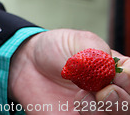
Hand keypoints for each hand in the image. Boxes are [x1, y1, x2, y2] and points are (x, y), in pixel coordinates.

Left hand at [9, 29, 129, 114]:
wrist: (28, 64)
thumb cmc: (56, 48)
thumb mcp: (77, 41)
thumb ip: (96, 52)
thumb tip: (108, 69)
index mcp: (116, 70)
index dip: (129, 79)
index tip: (116, 75)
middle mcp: (111, 93)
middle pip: (129, 105)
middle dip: (120, 100)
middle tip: (101, 91)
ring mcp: (96, 111)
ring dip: (101, 110)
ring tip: (80, 96)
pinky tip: (75, 108)